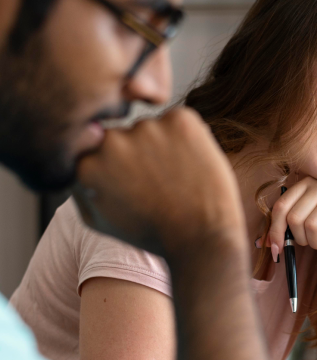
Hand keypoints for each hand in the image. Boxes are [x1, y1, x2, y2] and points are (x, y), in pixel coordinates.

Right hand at [74, 108, 244, 257]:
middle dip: (139, 153)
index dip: (120, 167)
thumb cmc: (151, 233)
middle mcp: (112, 140)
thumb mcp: (100, 219)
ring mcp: (147, 127)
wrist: (201, 239)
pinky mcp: (181, 120)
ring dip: (164, 146)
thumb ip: (79, 186)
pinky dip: (187, 138)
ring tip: (177, 180)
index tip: (136, 186)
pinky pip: (179, 122)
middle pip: (124, 134)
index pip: (97, 149)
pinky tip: (193, 168)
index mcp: (88, 164)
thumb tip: (72, 159)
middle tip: (160, 184)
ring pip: (152, 128)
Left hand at [266, 177, 316, 260]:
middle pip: (295, 220)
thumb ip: (289, 226)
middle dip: (302, 239)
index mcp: (305, 184)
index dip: (275, 231)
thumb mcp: (313, 217)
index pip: (280, 207)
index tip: (277, 250)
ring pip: (312, 226)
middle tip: (314, 242)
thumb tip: (264, 243)